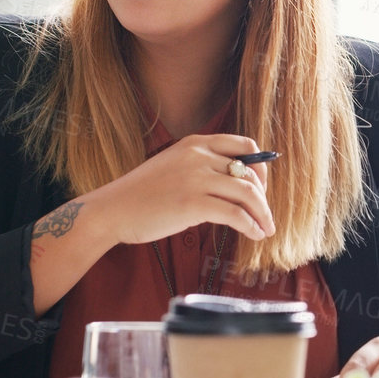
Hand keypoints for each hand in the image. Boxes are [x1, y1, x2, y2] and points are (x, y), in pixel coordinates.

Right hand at [85, 133, 276, 245]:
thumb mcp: (174, 166)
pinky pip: (236, 214)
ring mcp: (196, 179)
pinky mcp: (193, 204)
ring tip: (266, 229)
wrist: (112, 210)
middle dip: (263, 197)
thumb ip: (203, 169)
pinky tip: (253, 234)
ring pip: (248, 193)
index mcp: (196, 143)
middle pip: (250, 173)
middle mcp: (199, 156)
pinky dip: (251, 225)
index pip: (245, 145)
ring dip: (263, 214)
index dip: (261, 167)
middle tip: (265, 216)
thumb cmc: (142, 195)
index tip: (261, 188)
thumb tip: (236, 187)